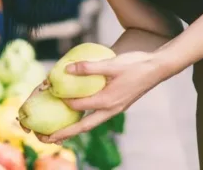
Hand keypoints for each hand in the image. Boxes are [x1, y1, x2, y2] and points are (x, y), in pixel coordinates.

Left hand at [40, 51, 165, 143]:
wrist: (157, 68)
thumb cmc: (135, 65)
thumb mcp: (111, 64)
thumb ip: (89, 67)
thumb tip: (67, 69)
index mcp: (108, 101)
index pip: (78, 106)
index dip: (62, 100)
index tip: (48, 92)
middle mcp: (110, 110)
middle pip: (83, 127)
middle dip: (64, 133)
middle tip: (45, 139)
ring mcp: (115, 109)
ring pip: (90, 124)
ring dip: (74, 129)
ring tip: (58, 133)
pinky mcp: (117, 105)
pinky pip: (96, 116)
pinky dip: (84, 118)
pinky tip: (77, 113)